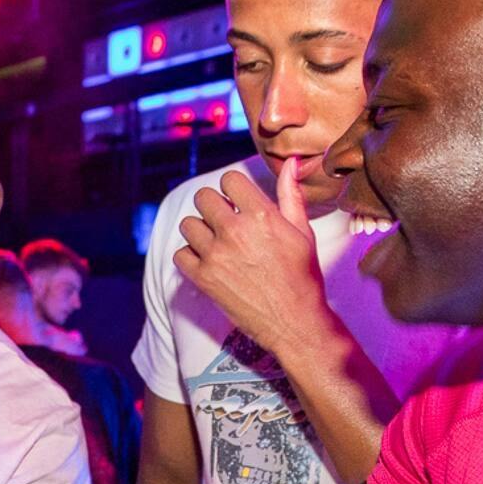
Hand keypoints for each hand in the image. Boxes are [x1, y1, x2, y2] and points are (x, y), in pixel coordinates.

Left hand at [173, 159, 329, 360]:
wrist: (294, 321)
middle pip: (202, 197)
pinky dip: (190, 257)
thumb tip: (291, 162)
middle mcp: (235, 232)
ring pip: (188, 225)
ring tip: (218, 243)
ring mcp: (216, 255)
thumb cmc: (302, 276)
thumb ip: (290, 194)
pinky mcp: (203, 279)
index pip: (229, 179)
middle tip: (226, 222)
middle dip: (213, 206)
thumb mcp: (302, 231)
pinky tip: (209, 262)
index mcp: (262, 215)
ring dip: (200, 231)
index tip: (238, 202)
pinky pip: (180, 254)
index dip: (233, 189)